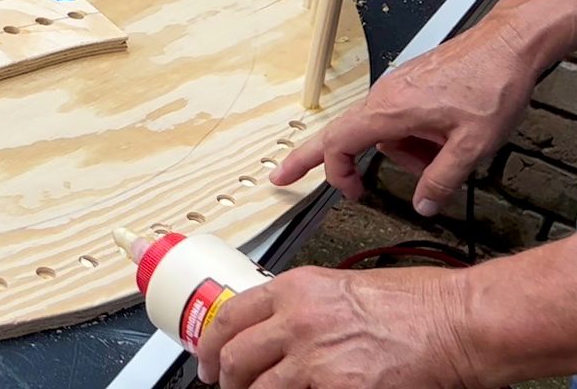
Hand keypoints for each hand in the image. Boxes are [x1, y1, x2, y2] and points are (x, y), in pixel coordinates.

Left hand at [196, 266, 477, 387]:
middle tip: (225, 386)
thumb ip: (304, 307)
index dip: (212, 343)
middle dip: (224, 376)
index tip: (210, 358)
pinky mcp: (338, 388)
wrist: (456, 322)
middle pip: (235, 354)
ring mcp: (315, 357)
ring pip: (258, 386)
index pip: (231, 316)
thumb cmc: (417, 303)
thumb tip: (278, 329)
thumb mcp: (342, 287)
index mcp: (296, 288)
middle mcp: (297, 319)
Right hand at [272, 11, 537, 214]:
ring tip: (443, 157)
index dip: (329, 172)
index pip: (339, 144)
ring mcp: (395, 87)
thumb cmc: (492, 83)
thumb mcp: (474, 145)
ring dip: (403, 153)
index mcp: (390, 111)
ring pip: (383, 132)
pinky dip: (412, 136)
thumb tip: (423, 205)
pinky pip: (397, 117)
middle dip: (313, 157)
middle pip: (339, 133)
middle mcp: (384, 96)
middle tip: (285, 176)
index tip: (334, 192)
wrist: (507, 44)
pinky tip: (444, 138)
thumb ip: (443, 179)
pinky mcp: (409, 84)